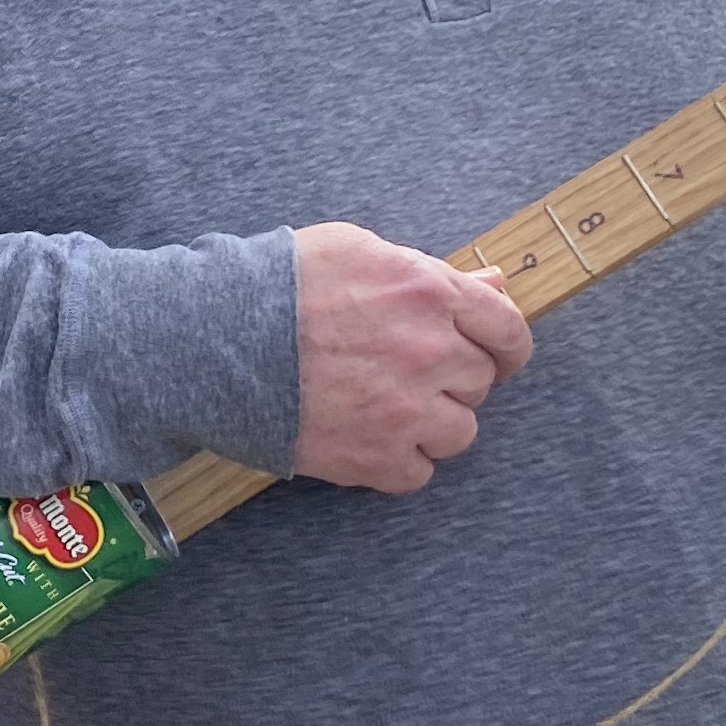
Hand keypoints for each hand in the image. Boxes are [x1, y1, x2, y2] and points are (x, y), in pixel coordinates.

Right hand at [288, 222, 531, 493]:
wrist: (218, 338)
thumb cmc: (283, 283)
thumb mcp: (361, 252)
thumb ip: (433, 271)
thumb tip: (494, 283)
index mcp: (431, 293)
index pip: (507, 329)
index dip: (506, 346)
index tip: (497, 356)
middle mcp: (430, 353)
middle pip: (480, 382)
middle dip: (454, 377)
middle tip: (410, 371)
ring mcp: (406, 410)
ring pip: (460, 432)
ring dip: (434, 422)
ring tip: (388, 407)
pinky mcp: (375, 457)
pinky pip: (419, 472)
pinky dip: (399, 460)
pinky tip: (368, 436)